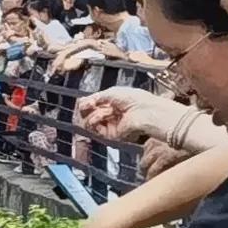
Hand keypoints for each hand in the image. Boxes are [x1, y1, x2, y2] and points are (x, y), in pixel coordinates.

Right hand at [82, 88, 214, 154]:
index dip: (90, 102)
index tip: (87, 100)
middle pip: (90, 113)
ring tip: (103, 110)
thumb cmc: (136, 99)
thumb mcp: (113, 93)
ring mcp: (112, 125)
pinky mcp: (111, 135)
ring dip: (92, 113)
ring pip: (90, 121)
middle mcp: (113, 115)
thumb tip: (80, 102)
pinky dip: (94, 120)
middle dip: (88, 108)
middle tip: (88, 105)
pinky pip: (95, 128)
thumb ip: (96, 97)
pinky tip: (101, 116)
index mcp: (116, 104)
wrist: (147, 112)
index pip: (96, 104)